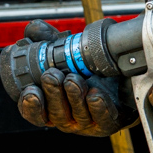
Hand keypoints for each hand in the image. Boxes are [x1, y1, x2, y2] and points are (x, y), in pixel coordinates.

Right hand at [15, 21, 131, 136]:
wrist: (122, 84)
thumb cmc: (87, 73)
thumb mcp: (64, 55)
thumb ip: (47, 41)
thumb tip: (32, 29)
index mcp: (51, 105)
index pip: (35, 113)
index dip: (30, 104)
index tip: (30, 90)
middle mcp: (67, 117)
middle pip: (55, 113)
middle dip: (52, 93)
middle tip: (52, 75)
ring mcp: (87, 122)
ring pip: (78, 114)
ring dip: (74, 96)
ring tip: (73, 78)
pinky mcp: (107, 122)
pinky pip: (102, 118)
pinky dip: (98, 107)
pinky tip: (95, 95)